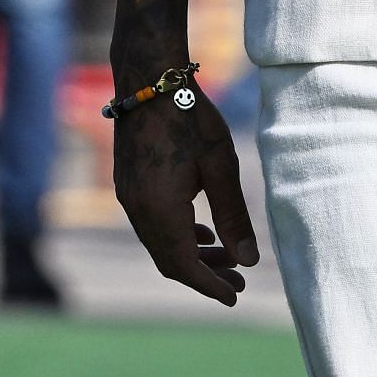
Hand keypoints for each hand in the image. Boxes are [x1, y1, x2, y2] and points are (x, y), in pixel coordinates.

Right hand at [109, 80, 260, 307]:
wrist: (149, 79)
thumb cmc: (190, 118)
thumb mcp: (221, 167)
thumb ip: (233, 216)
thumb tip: (248, 260)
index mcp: (160, 209)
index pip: (184, 265)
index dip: (210, 286)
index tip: (235, 297)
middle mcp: (137, 210)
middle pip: (170, 260)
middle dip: (204, 275)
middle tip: (239, 281)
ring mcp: (128, 198)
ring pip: (160, 244)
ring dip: (192, 256)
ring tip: (227, 258)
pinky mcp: (128, 186)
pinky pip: (152, 226)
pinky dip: (177, 237)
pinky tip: (202, 232)